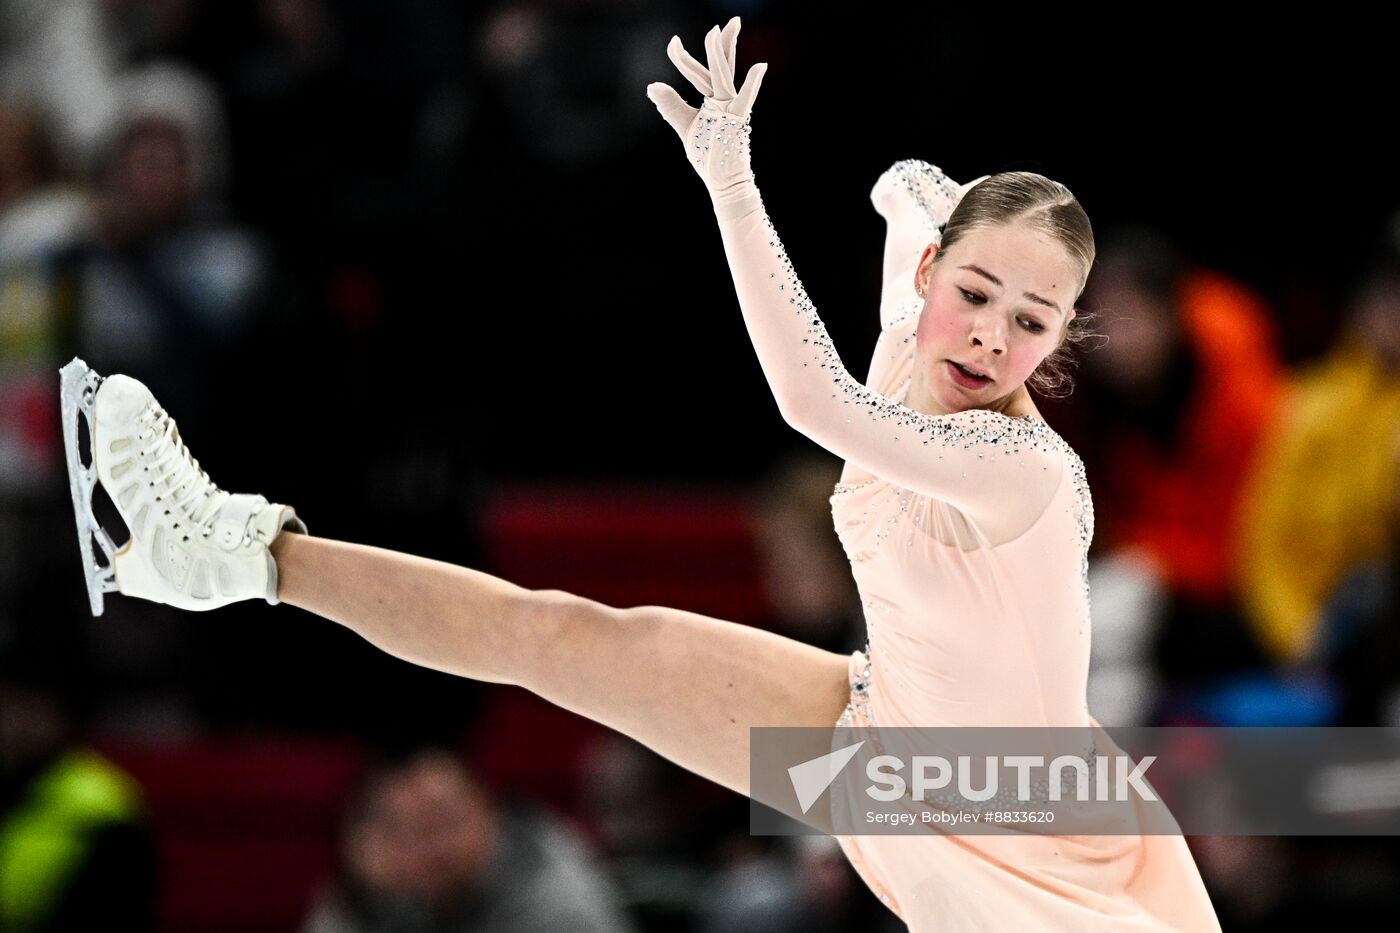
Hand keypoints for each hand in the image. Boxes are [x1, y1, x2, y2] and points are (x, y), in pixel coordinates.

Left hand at [647, 17, 767, 199]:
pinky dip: (753, 82)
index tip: (673, 42)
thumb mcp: (685, 127)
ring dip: (721, 52)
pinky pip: (745, 99)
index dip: (685, 57)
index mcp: (713, 99)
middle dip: (721, 41)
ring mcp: (731, 109)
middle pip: (720, 65)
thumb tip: (652, 85)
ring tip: (721, 29)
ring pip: (723, 75)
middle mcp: (724, 100)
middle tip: (731, 19)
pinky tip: (760, 66)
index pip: (701, 72)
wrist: (724, 181)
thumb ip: (671, 106)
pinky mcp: (737, 121)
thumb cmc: (708, 156)